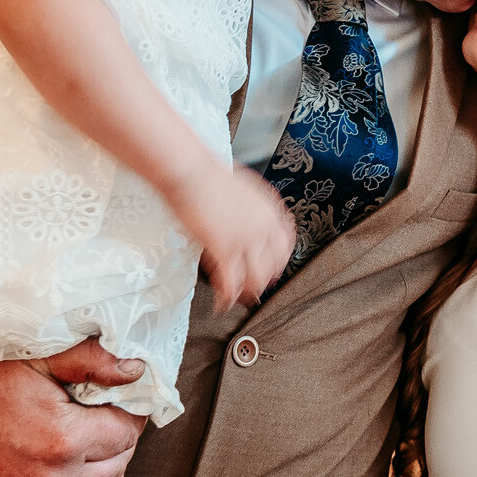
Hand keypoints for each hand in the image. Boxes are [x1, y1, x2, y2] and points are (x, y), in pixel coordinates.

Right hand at [0, 342, 146, 476]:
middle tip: (110, 428)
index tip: (124, 408)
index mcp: (64, 437)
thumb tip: (137, 370)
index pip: (126, 433)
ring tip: (103, 458)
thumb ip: (91, 361)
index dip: (130, 417)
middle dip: (119, 445)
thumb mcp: (37, 359)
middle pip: (116, 466)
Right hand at [176, 164, 295, 312]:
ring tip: (236, 300)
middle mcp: (263, 226)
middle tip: (253, 291)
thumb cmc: (205, 174)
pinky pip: (231, 284)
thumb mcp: (240, 187)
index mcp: (269, 209)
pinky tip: (221, 305)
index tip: (272, 271)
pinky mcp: (225, 250)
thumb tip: (244, 219)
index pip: (286, 244)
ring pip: (255, 279)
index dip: (279, 262)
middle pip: (273, 266)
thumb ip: (249, 207)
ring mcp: (246, 239)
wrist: (190, 171)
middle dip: (263, 281)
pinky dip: (226, 299)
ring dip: (246, 293)